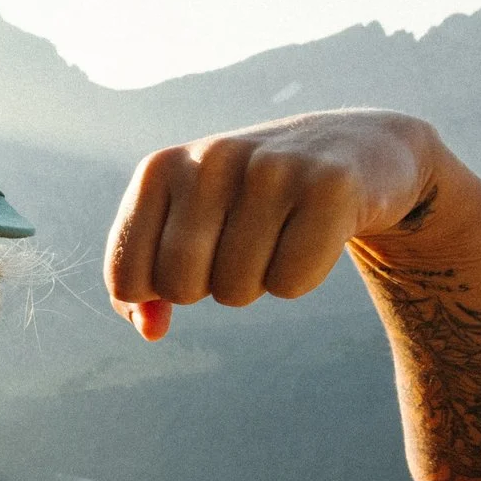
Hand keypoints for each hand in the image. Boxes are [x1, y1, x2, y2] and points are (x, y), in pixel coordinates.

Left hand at [104, 109, 441, 339]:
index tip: (190, 267)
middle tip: (242, 249)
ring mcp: (270, 169)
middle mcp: (209, 159)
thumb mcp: (189, 226)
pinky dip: (301, 278)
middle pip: (179, 288)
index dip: (157, 295)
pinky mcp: (328, 186)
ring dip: (258, 282)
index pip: (126, 277)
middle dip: (210, 288)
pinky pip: (289, 283)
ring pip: (235, 291)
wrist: (354, 149)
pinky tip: (313, 235)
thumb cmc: (253, 200)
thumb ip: (148, 280)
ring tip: (280, 234)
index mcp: (160, 168)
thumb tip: (148, 330)